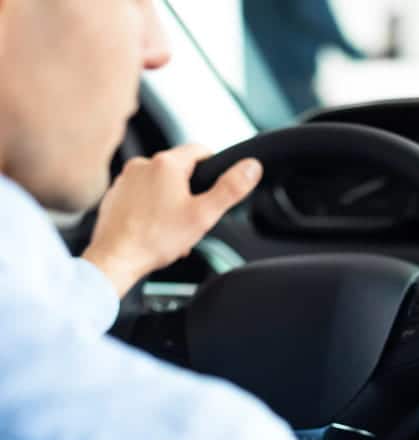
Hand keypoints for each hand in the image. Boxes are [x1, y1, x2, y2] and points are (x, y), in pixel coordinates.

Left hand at [82, 144, 262, 295]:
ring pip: (159, 183)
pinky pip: (141, 195)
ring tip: (172, 227)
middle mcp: (142, 164)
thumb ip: (231, 189)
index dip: (213, 167)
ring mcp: (125, 179)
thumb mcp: (204, 215)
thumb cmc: (156, 239)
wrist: (116, 258)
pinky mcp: (114, 194)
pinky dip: (150, 208)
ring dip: (170, 200)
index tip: (214, 188)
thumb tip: (252, 167)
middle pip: (179, 169)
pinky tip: (154, 229)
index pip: (200, 150)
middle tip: (193, 216)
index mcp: (166, 164)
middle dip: (190, 190)